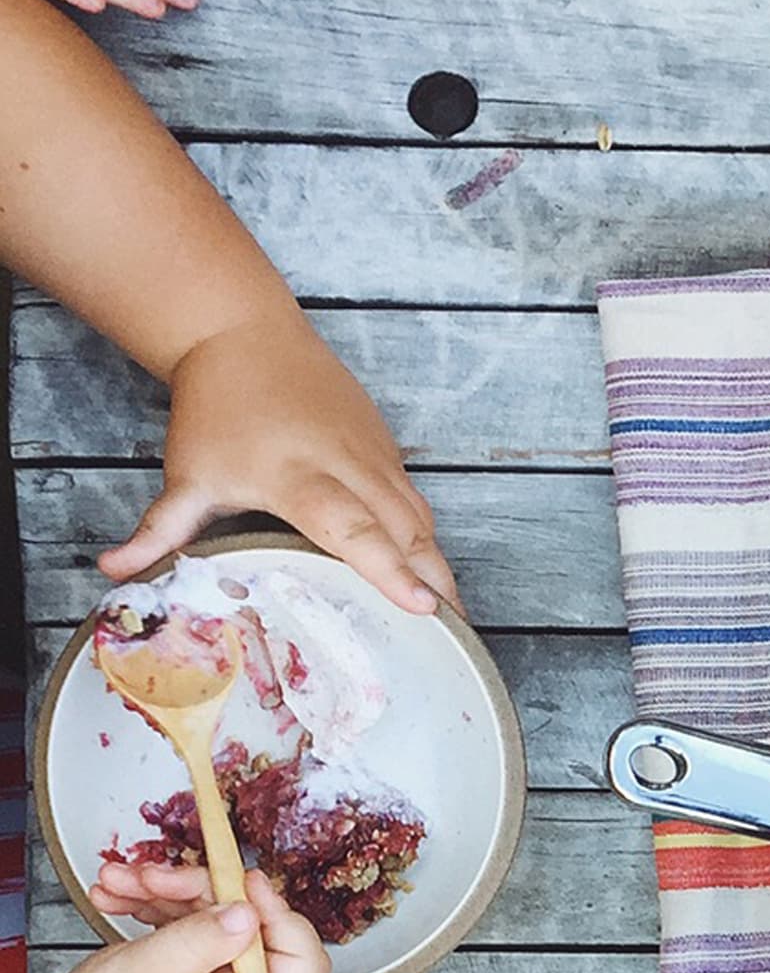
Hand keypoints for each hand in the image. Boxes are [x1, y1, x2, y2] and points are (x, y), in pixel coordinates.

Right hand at [32, 869, 327, 972]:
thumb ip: (199, 941)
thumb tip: (249, 911)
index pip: (302, 960)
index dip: (277, 913)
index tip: (240, 881)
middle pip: (251, 928)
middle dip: (201, 892)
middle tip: (152, 876)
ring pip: (213, 922)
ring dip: (167, 894)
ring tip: (118, 880)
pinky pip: (187, 933)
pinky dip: (155, 911)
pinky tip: (118, 897)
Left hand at [94, 313, 459, 614]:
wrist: (246, 335)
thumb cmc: (218, 407)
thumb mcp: (187, 473)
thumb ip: (160, 532)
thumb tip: (113, 572)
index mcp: (299, 476)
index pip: (352, 530)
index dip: (389, 570)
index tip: (421, 606)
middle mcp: (349, 466)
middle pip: (406, 529)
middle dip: (435, 581)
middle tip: (454, 637)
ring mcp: (374, 455)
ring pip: (420, 517)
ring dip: (439, 564)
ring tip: (453, 617)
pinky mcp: (386, 449)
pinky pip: (415, 501)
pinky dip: (427, 539)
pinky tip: (432, 571)